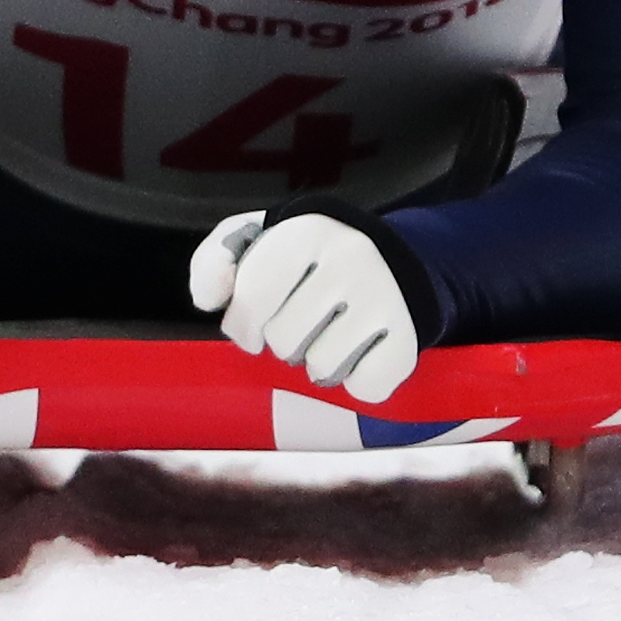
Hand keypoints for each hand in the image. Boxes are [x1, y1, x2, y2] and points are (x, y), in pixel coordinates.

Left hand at [189, 208, 419, 403]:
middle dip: (283, 340)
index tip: (251, 323)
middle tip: (301, 320)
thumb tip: (210, 300)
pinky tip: (359, 349)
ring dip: (317, 361)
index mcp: (305, 232)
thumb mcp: (254, 242)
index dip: (241, 323)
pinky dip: (356, 380)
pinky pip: (365, 388)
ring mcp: (386, 297)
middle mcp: (351, 257)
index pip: (252, 298)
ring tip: (329, 332)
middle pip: (283, 340)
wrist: (384, 260)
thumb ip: (214, 263)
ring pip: (322, 368)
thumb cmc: (302, 259)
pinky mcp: (409, 336)